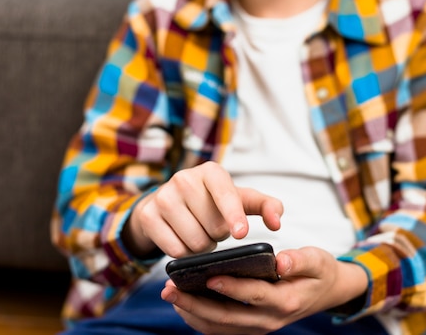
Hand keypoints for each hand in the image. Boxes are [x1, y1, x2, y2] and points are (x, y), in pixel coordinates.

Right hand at [122, 161, 283, 257]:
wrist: (168, 202)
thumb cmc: (212, 202)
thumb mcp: (241, 200)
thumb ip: (266, 206)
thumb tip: (277, 223)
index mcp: (211, 172)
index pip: (226, 195)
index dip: (234, 215)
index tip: (240, 233)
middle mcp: (184, 179)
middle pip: (213, 228)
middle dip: (218, 236)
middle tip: (212, 228)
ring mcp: (163, 197)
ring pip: (194, 242)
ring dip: (202, 247)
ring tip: (199, 232)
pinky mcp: (148, 216)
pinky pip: (175, 251)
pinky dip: (184, 253)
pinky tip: (183, 239)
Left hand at [161, 246, 368, 334]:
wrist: (326, 292)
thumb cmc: (318, 271)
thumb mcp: (318, 260)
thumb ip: (299, 260)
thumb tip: (281, 261)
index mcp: (286, 301)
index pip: (254, 296)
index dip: (231, 287)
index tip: (208, 277)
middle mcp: (270, 320)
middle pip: (227, 317)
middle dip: (195, 304)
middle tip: (170, 289)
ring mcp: (259, 326)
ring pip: (219, 327)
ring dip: (192, 312)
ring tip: (170, 294)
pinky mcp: (250, 326)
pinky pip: (221, 328)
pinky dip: (199, 318)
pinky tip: (183, 302)